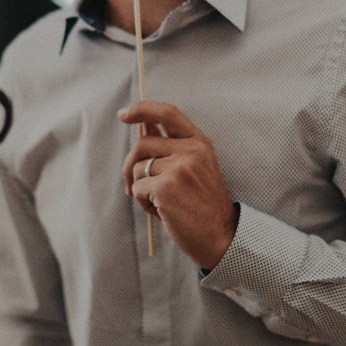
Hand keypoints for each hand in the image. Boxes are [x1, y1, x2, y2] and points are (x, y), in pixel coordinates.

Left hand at [119, 101, 236, 268]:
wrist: (221, 236)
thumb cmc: (204, 204)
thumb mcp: (196, 168)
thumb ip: (172, 148)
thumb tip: (143, 127)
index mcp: (199, 142)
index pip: (168, 113)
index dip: (143, 109)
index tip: (124, 115)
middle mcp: (191, 151)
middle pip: (142, 143)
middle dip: (130, 164)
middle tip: (131, 185)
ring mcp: (179, 168)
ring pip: (137, 168)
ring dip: (140, 188)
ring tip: (158, 202)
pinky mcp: (166, 187)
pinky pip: (137, 188)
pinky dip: (143, 202)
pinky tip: (160, 211)